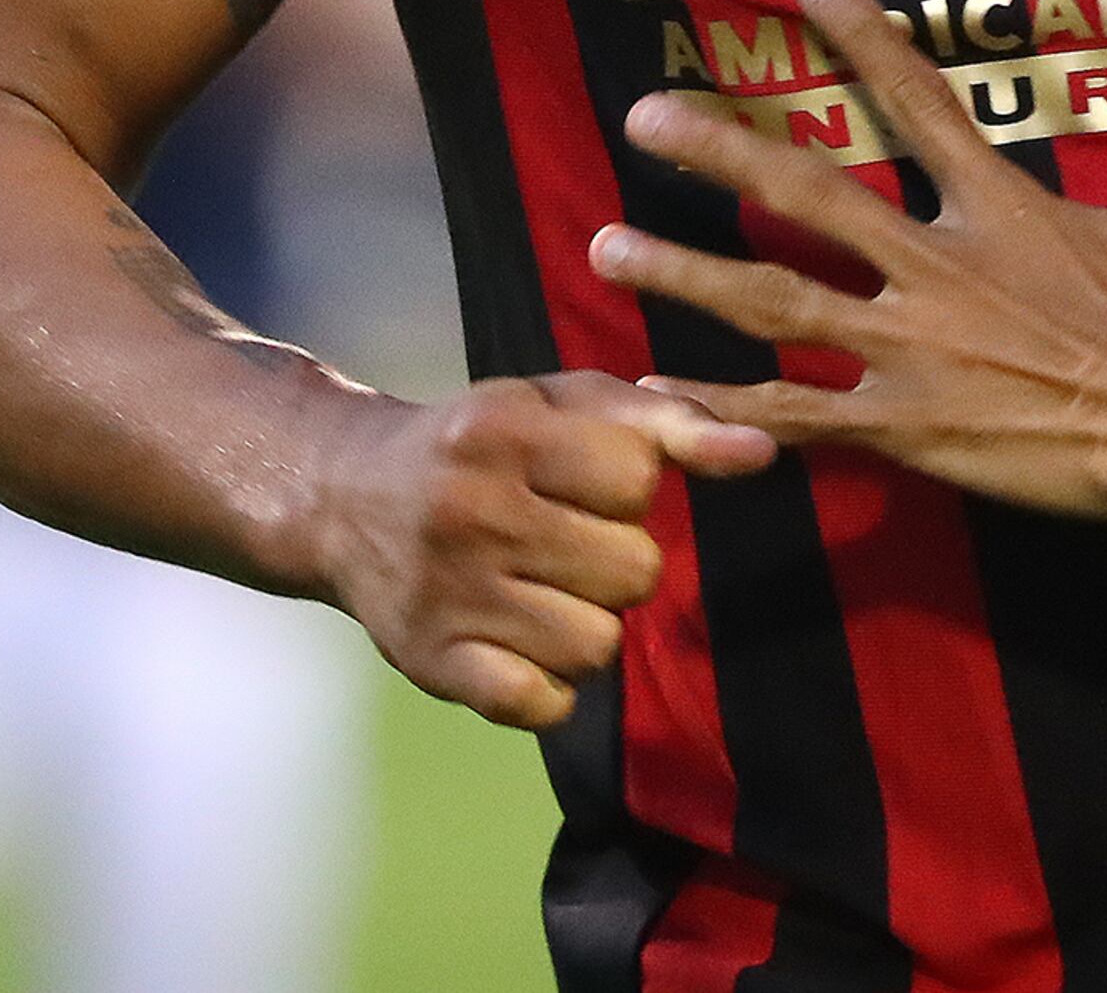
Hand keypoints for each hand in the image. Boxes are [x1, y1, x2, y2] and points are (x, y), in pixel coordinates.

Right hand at [293, 372, 686, 729]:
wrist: (344, 494)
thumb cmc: (484, 440)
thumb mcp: (564, 401)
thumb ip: (666, 421)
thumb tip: (762, 453)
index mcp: (508, 431)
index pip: (639, 478)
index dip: (632, 486)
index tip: (591, 481)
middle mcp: (472, 512)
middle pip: (633, 572)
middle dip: (620, 559)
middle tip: (570, 540)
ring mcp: (448, 594)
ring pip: (598, 644)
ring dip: (590, 622)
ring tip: (547, 588)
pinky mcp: (431, 664)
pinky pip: (542, 705)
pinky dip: (550, 687)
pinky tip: (523, 641)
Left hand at [594, 0, 1106, 520]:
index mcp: (1006, 209)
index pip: (919, 103)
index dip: (865, 39)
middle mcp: (938, 264)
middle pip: (807, 194)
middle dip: (720, 151)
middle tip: (642, 114)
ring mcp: (912, 349)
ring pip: (771, 301)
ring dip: (683, 269)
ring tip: (603, 241)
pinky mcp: (905, 431)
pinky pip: (795, 421)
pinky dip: (722, 412)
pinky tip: (653, 401)